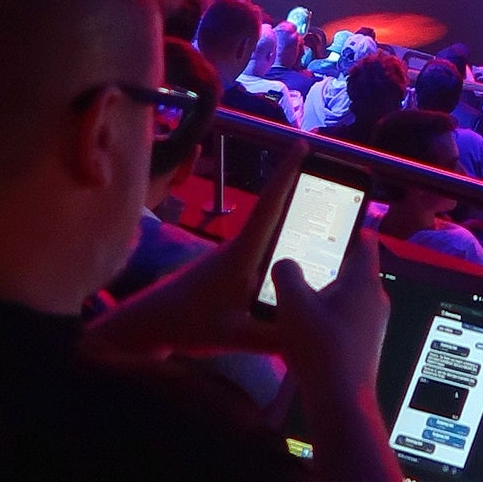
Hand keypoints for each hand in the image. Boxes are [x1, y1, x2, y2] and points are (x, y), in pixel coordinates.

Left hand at [82, 140, 307, 361]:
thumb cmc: (187, 323)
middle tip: (335, 185)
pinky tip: (297, 273)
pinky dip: (282, 255)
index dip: (287, 173)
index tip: (302, 145)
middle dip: (302, 195)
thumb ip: (274, 336)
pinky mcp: (227, 273)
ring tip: (328, 229)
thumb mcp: (235, 335)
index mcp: (243, 253)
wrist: (148, 327)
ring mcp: (232, 260)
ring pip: (270, 238)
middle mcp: (239, 249)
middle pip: (277, 215)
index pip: (270, 205)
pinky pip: (262, 257)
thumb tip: (311, 332)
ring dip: (294, 227)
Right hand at [271, 229, 390, 410]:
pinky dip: (329, 316)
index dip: (349, 228)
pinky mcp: (365, 344)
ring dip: (327, 292)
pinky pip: (348, 319)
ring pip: (350, 296)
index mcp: (363, 280)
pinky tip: (307, 327)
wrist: (340, 401)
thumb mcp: (293, 303)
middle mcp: (375, 298)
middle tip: (303, 260)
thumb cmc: (321, 348)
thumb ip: (287, 273)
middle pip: (355, 269)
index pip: (365, 240)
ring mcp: (373, 323)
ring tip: (299, 294)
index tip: (330, 224)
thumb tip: (286, 263)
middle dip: (330, 263)